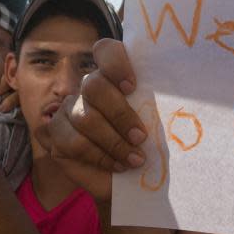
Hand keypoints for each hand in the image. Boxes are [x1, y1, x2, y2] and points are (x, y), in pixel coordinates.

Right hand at [42, 40, 147, 202]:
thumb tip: (176, 101)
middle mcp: (88, 88)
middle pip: (94, 86)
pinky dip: (100, 156)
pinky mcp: (57, 134)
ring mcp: (69, 109)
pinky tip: (118, 165)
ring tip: (135, 159)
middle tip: (140, 137)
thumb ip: (156, 108)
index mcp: (114, 78)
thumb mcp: (156, 125)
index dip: (116, 63)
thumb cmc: (146, 148)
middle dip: (120, 114)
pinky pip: (75, 142)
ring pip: (85, 117)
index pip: (106, 51)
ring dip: (114, 142)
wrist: (129, 181)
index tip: (133, 87)